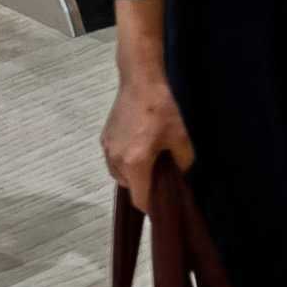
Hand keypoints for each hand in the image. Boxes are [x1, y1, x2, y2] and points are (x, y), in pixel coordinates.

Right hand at [102, 61, 196, 205]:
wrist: (140, 80)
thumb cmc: (162, 108)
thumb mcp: (181, 137)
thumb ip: (182, 163)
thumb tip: (179, 173)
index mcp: (135, 163)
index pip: (140, 199)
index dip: (152, 206)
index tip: (164, 204)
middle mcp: (116, 160)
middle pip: (129, 188)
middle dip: (145, 187)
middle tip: (162, 175)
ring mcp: (107, 149)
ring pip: (120, 175)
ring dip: (134, 174)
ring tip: (150, 160)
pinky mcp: (104, 138)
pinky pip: (114, 160)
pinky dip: (125, 161)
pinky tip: (139, 146)